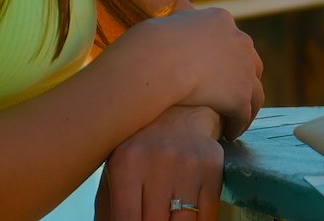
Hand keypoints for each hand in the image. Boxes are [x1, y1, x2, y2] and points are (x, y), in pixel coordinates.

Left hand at [95, 105, 222, 220]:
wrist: (178, 113)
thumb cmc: (141, 151)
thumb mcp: (116, 173)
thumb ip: (111, 208)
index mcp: (126, 165)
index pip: (127, 220)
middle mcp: (158, 161)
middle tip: (152, 218)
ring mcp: (188, 164)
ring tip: (167, 216)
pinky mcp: (212, 167)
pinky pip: (207, 214)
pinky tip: (185, 216)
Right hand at [120, 7, 264, 139]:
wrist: (156, 61)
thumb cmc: (148, 45)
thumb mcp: (164, 26)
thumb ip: (173, 32)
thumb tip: (162, 34)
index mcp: (219, 20)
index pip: (233, 41)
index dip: (229, 60)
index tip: (222, 74)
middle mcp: (238, 40)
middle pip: (251, 64)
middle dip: (244, 81)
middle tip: (234, 99)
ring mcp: (243, 68)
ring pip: (255, 93)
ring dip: (246, 108)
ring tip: (235, 122)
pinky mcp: (240, 94)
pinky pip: (244, 114)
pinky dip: (238, 124)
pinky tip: (228, 134)